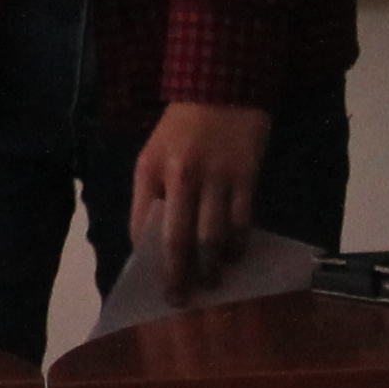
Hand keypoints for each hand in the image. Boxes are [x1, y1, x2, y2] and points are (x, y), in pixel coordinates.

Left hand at [132, 101, 274, 294]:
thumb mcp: (153, 153)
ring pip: (212, 237)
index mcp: (151, 169)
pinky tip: (235, 256)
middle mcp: (181, 176)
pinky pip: (242, 222)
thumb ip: (150, 193)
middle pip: (178, 240)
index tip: (151, 281)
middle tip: (180, 300)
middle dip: (178, 276)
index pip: (142, 224)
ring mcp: (216, 177)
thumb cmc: (182, 127)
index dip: (146, 258)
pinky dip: (238, 245)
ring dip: (211, 267)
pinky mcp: (246, 176)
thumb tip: (150, 240)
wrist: (221, 87)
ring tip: (211, 283)